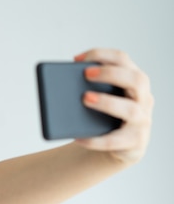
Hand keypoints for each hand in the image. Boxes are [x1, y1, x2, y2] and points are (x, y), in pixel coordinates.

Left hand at [73, 48, 153, 164]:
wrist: (114, 148)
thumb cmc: (103, 117)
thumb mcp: (98, 99)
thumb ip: (87, 89)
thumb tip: (61, 85)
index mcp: (133, 80)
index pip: (123, 59)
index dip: (101, 55)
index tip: (77, 60)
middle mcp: (143, 98)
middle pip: (136, 79)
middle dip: (111, 73)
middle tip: (86, 74)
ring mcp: (142, 120)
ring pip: (130, 109)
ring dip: (107, 102)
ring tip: (85, 99)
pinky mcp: (134, 143)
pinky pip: (114, 141)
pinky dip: (95, 140)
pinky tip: (77, 137)